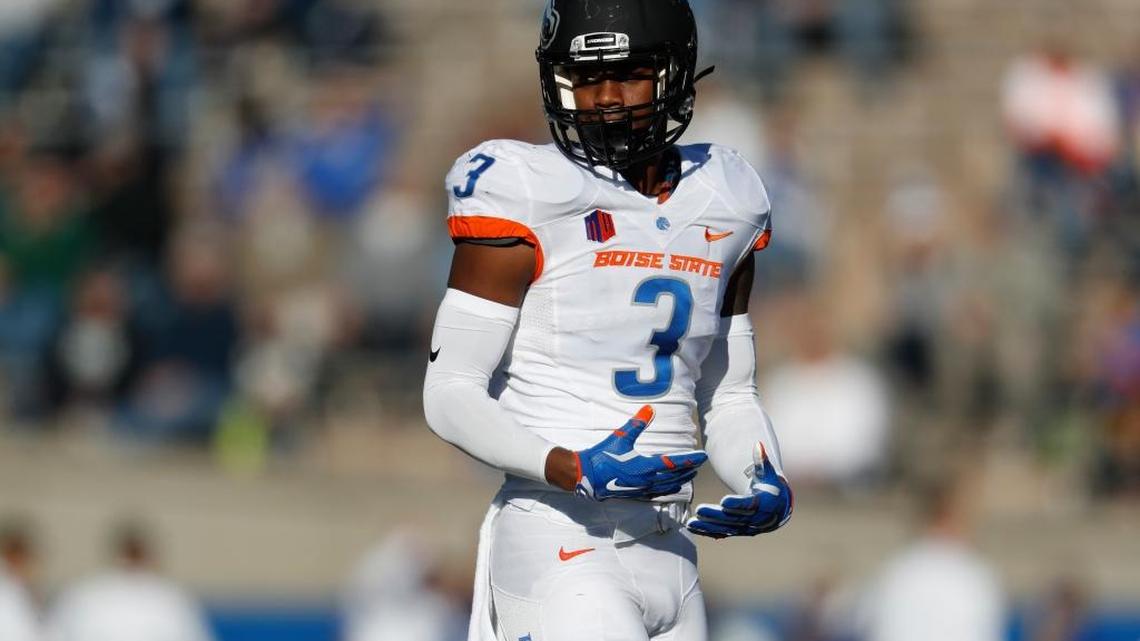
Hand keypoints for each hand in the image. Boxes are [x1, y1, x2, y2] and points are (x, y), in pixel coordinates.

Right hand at [574, 405, 708, 500]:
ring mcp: (642, 489)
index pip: (674, 463)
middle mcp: (647, 480)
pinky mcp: (636, 493)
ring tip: (690, 474)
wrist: (587, 476)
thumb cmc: (603, 456)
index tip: (703, 456)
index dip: (690, 460)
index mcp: (645, 467)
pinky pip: (658, 493)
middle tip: (700, 463)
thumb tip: (649, 408)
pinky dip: (669, 488)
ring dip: (681, 480)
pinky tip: (671, 486)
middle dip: (689, 469)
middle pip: (675, 477)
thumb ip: (636, 424)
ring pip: (668, 486)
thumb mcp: (620, 437)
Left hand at [686, 442, 792, 537]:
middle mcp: (755, 520)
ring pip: (726, 528)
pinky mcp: (737, 531)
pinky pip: (722, 532)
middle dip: (715, 515)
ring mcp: (745, 527)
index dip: (737, 503)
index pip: (749, 505)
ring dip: (708, 526)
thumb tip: (758, 445)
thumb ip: (762, 461)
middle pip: (733, 518)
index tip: (723, 501)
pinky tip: (692, 528)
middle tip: (699, 510)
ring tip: (690, 523)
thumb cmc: (770, 486)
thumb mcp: (768, 474)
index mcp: (764, 504)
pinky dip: (707, 531)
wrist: (777, 508)